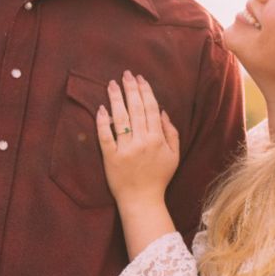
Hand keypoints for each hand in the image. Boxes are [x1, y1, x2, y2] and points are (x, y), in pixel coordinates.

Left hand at [96, 71, 179, 206]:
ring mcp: (125, 150)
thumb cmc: (159, 178)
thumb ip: (171, 132)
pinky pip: (105, 137)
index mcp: (157, 139)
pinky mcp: (111, 158)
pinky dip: (102, 122)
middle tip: (125, 74)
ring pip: (121, 119)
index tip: (140, 78)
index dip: (145, 91)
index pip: (151, 109)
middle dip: (131, 89)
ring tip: (112, 84)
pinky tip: (101, 109)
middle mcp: (142, 142)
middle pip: (136, 109)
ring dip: (116, 99)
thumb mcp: (173, 155)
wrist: (142, 200)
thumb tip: (163, 111)